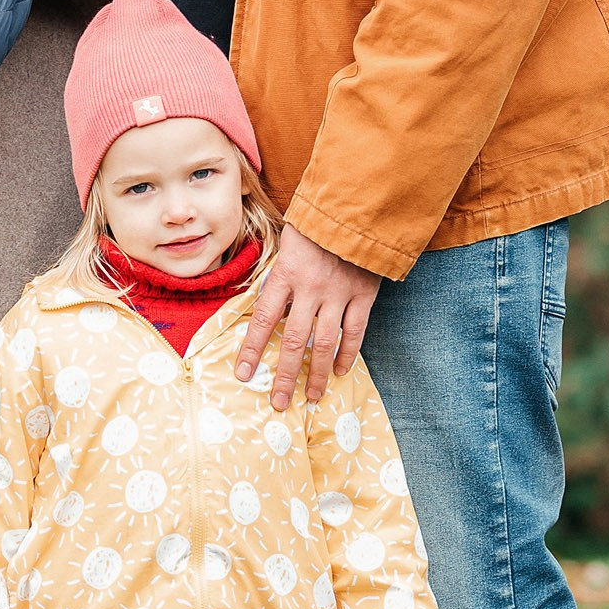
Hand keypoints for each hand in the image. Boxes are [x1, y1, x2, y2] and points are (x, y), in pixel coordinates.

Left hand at [235, 221, 381, 410]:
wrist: (355, 207)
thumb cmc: (315, 224)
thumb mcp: (286, 244)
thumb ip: (277, 276)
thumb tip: (260, 308)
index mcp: (286, 274)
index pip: (263, 319)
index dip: (252, 349)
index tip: (244, 374)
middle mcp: (310, 288)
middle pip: (294, 340)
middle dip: (285, 375)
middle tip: (278, 401)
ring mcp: (338, 293)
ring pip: (324, 343)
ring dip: (316, 374)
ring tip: (310, 396)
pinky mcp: (363, 294)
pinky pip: (355, 331)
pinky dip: (347, 353)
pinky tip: (339, 370)